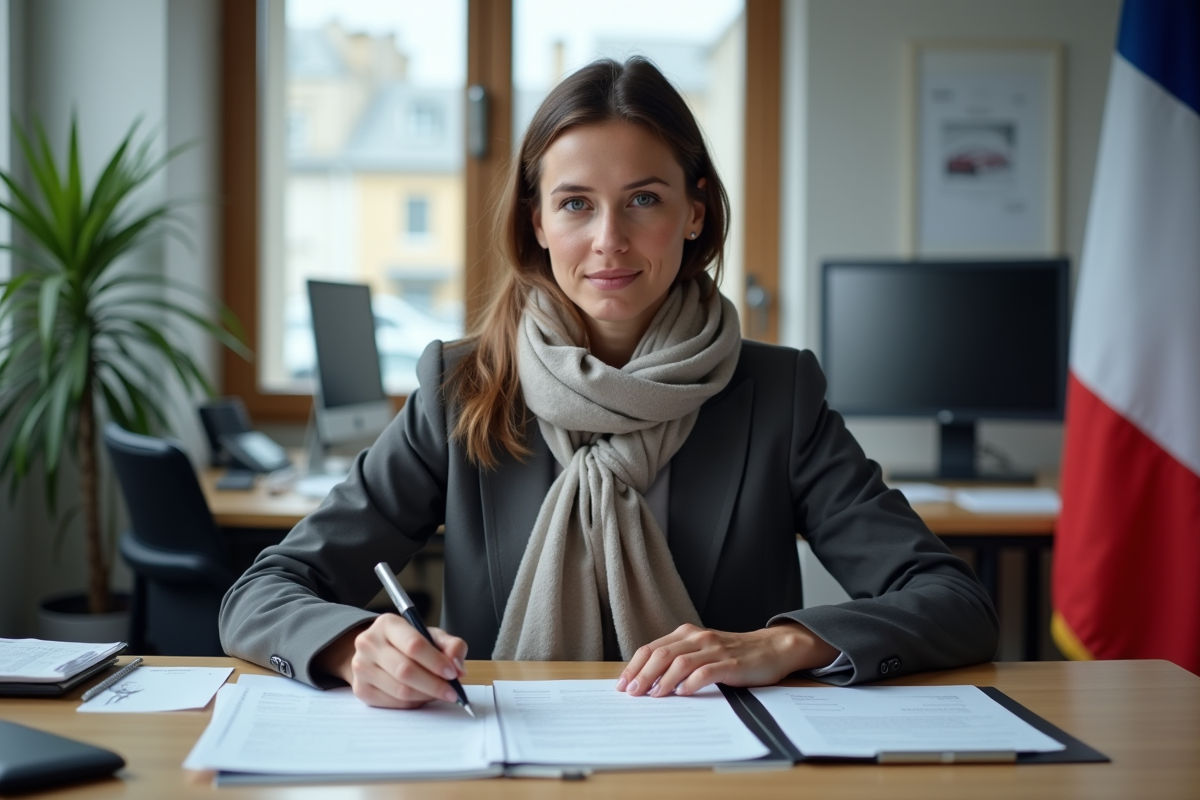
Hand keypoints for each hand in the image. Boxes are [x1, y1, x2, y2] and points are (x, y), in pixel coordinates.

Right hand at [314, 614, 467, 708]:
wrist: (376, 652)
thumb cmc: (407, 643)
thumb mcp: (431, 636)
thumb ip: (451, 646)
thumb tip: (458, 668)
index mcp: (387, 624)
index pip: (413, 645)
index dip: (436, 662)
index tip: (453, 673)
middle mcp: (369, 643)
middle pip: (405, 670)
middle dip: (434, 684)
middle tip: (452, 692)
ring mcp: (361, 667)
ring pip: (400, 690)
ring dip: (425, 696)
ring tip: (439, 693)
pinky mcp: (361, 689)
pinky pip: (392, 703)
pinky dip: (413, 703)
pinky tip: (421, 697)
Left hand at [616, 622, 838, 697]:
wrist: (771, 648)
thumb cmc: (733, 654)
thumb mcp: (702, 651)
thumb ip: (678, 660)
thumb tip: (647, 682)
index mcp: (687, 634)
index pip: (652, 648)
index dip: (634, 666)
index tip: (622, 684)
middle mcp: (698, 638)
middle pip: (661, 654)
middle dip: (643, 675)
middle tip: (633, 693)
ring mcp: (714, 649)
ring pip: (680, 662)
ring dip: (663, 680)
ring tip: (653, 696)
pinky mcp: (731, 663)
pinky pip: (706, 671)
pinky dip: (691, 683)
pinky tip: (683, 693)